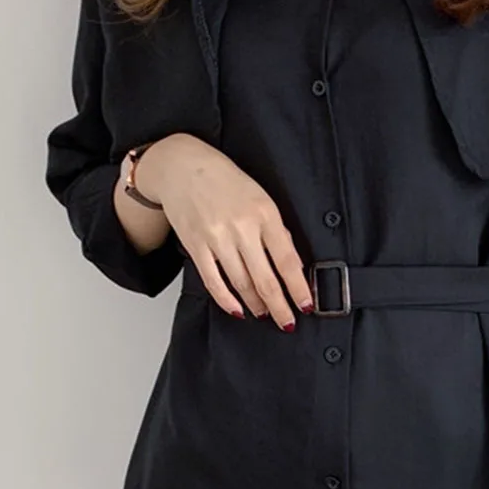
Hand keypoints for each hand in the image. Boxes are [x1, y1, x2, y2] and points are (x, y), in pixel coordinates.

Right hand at [137, 133, 313, 329]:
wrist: (183, 166)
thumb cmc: (226, 181)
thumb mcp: (261, 198)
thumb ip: (276, 231)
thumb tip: (291, 265)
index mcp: (264, 214)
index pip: (287, 260)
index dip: (298, 288)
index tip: (305, 304)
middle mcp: (242, 228)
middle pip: (265, 278)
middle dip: (279, 306)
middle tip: (288, 322)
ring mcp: (217, 238)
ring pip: (241, 283)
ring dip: (256, 304)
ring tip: (265, 314)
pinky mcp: (196, 246)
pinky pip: (213, 281)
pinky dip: (226, 300)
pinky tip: (237, 309)